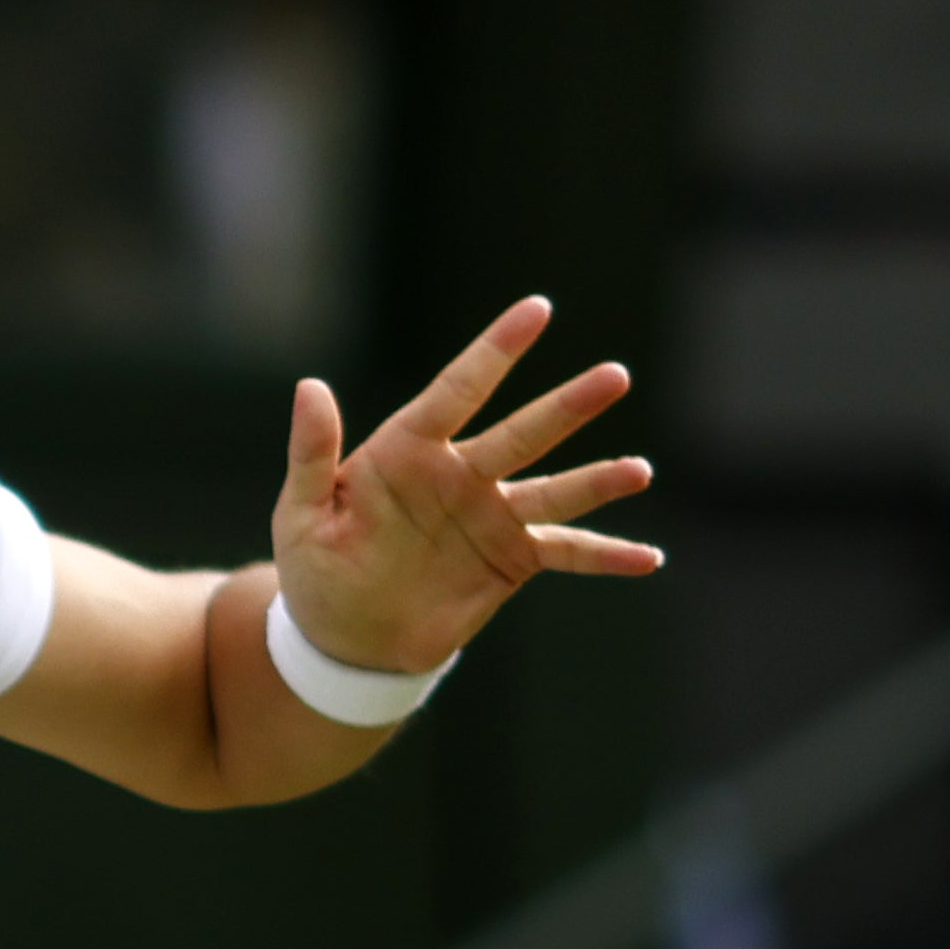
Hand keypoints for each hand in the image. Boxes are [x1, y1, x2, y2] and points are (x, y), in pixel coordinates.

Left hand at [268, 295, 658, 682]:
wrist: (344, 638)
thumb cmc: (317, 568)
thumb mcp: (301, 513)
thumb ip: (312, 453)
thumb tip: (311, 387)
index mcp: (410, 449)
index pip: (458, 390)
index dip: (496, 351)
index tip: (537, 310)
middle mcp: (462, 473)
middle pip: (523, 433)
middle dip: (568, 407)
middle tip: (615, 376)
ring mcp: (493, 515)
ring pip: (555, 490)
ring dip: (599, 480)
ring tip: (640, 470)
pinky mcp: (511, 559)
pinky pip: (567, 552)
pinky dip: (606, 555)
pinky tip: (648, 557)